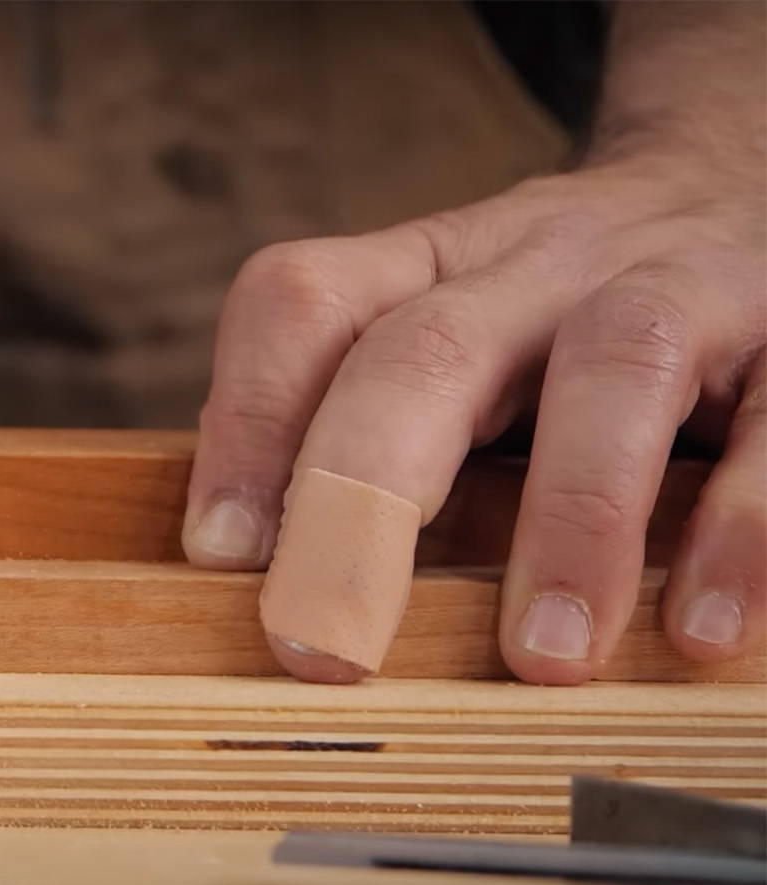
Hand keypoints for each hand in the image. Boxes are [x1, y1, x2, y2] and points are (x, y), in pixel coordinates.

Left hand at [185, 143, 764, 683]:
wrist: (752, 174)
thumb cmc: (566, 317)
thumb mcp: (454, 341)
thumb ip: (371, 430)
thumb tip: (260, 580)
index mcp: (429, 269)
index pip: (303, 303)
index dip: (250, 422)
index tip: (223, 556)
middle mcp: (537, 263)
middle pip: (429, 346)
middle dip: (362, 493)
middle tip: (326, 641)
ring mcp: (676, 283)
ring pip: (616, 360)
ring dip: (572, 519)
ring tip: (546, 656)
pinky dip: (745, 528)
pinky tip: (704, 628)